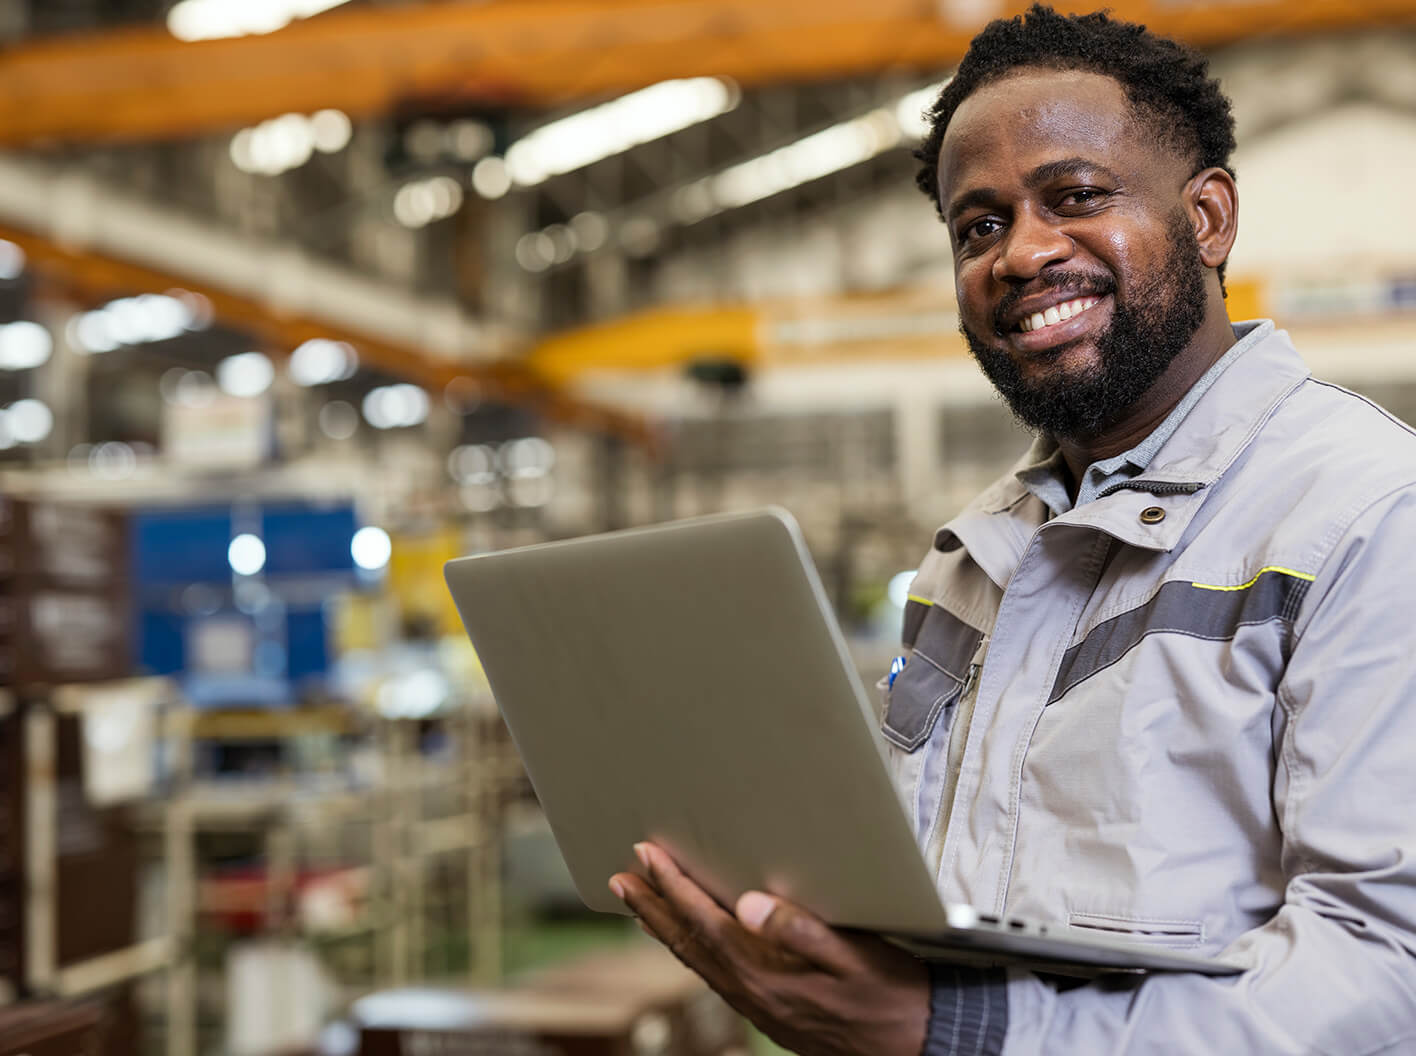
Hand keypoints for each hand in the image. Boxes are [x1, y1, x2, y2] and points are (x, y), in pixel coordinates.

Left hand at [610, 842, 928, 1055]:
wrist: (912, 1046)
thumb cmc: (888, 996)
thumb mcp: (854, 957)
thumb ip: (800, 929)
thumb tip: (747, 903)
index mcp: (767, 974)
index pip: (705, 922)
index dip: (673, 887)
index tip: (649, 855)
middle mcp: (751, 992)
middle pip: (687, 943)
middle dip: (652, 906)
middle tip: (620, 876)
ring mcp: (756, 1005)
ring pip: (695, 961)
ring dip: (663, 927)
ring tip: (637, 901)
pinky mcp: (766, 1010)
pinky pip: (712, 975)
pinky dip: (690, 950)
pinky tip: (687, 938)